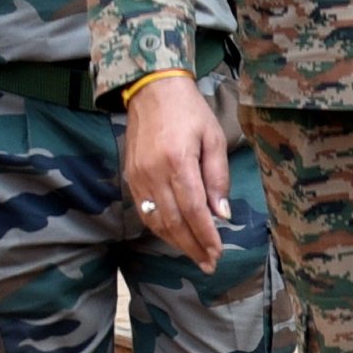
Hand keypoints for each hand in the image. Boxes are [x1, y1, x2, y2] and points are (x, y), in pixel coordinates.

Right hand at [122, 73, 230, 260]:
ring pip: (156, 221)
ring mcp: (138, 177)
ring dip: (176, 242)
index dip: (204, 235)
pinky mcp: (130, 177)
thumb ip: (217, 177)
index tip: (216, 252)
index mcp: (178, 161)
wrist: (152, 90)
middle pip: (173, 221)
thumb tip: (221, 214)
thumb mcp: (213, 138)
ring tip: (194, 255)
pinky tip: (174, 237)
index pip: (193, 209)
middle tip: (208, 263)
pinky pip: (145, 211)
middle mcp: (154, 173)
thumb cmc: (189, 111)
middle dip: (192, 246)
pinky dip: (160, 228)